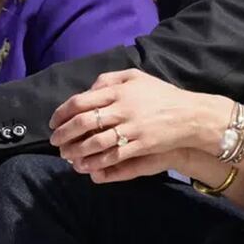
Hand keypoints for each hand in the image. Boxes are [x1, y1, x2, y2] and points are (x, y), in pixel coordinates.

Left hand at [49, 69, 226, 172]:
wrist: (190, 115)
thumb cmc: (162, 95)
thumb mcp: (136, 77)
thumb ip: (110, 79)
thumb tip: (89, 89)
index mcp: (119, 90)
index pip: (81, 101)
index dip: (62, 112)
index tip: (53, 122)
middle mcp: (122, 108)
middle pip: (84, 121)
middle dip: (64, 133)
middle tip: (54, 141)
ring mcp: (132, 127)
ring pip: (95, 141)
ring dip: (76, 150)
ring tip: (66, 155)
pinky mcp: (141, 144)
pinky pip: (113, 155)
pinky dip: (95, 162)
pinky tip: (85, 166)